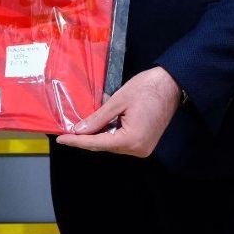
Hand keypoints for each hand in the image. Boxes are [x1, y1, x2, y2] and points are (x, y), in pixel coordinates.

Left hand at [56, 66, 179, 157]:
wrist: (172, 83)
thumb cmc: (147, 88)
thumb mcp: (118, 101)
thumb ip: (97, 118)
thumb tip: (79, 130)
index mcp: (131, 140)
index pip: (97, 143)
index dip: (77, 141)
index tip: (61, 139)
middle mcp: (138, 149)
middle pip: (105, 145)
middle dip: (87, 138)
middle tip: (69, 131)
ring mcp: (143, 148)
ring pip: (113, 144)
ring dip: (99, 134)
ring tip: (84, 125)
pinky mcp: (146, 142)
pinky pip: (122, 141)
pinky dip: (111, 133)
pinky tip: (101, 124)